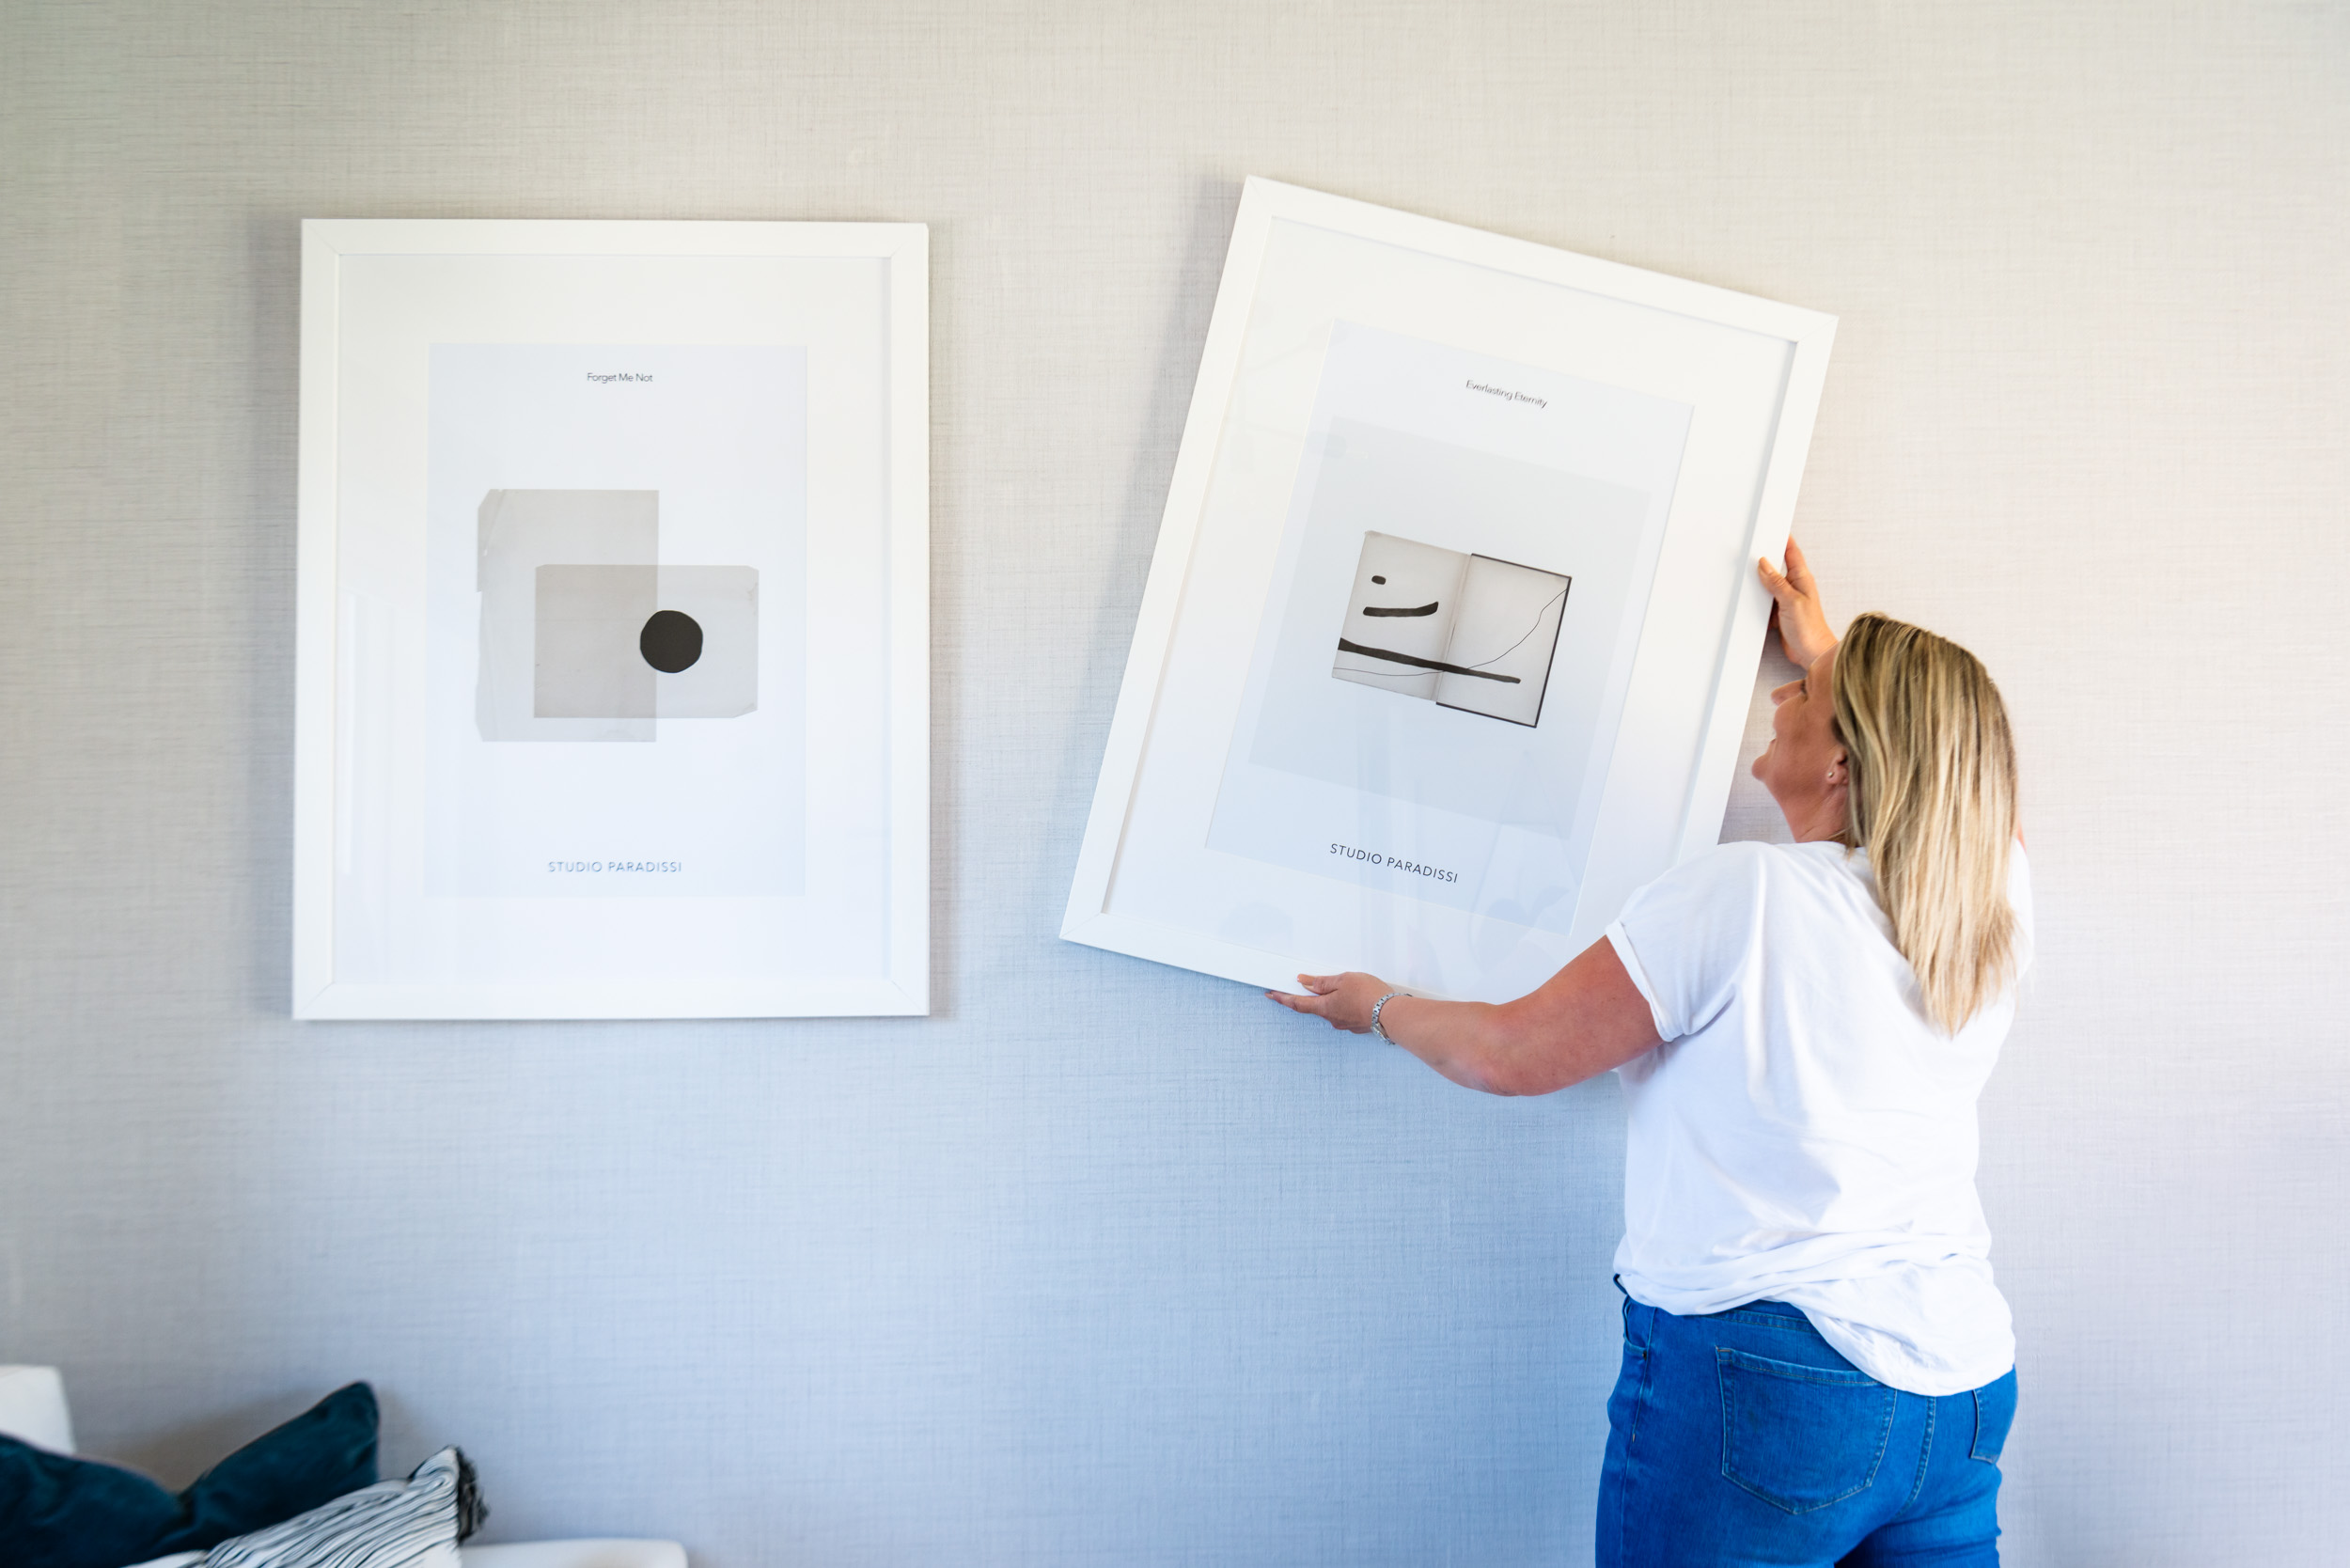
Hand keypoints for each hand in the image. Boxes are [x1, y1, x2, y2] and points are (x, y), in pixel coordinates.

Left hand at [1267, 972, 1392, 1033]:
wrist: (1391, 1014)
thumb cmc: (1369, 995)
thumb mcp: (1342, 980)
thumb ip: (1322, 982)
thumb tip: (1304, 981)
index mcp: (1324, 1007)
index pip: (1296, 1003)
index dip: (1282, 998)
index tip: (1271, 995)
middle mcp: (1331, 1018)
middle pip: (1313, 1006)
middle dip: (1308, 996)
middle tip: (1301, 986)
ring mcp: (1343, 1023)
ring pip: (1330, 1009)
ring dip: (1329, 999)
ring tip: (1339, 986)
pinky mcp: (1355, 1024)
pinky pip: (1343, 1012)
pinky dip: (1342, 1004)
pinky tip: (1351, 997)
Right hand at [1758, 537, 1835, 670]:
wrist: (1811, 653)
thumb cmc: (1810, 628)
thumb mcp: (1791, 601)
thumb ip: (1777, 582)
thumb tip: (1764, 564)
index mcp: (1802, 579)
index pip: (1792, 552)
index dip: (1784, 538)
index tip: (1774, 526)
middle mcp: (1794, 587)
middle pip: (1777, 566)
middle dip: (1765, 557)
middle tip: (1752, 547)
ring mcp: (1786, 600)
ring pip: (1768, 584)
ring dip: (1759, 581)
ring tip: (1747, 574)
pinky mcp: (1779, 613)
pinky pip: (1765, 600)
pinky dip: (1757, 599)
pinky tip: (1750, 599)